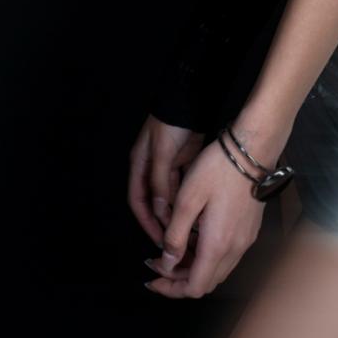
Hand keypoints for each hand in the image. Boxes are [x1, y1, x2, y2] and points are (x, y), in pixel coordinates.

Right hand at [127, 114, 204, 250]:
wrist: (190, 97)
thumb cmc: (172, 124)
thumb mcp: (163, 153)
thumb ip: (160, 181)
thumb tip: (160, 211)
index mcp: (139, 165)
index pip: (138, 201)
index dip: (146, 222)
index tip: (158, 241)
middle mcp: (151, 167)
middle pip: (154, 201)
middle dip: (163, 221)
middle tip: (176, 241)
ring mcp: (168, 164)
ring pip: (170, 195)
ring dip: (177, 212)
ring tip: (189, 231)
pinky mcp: (184, 160)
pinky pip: (184, 185)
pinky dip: (189, 198)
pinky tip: (199, 211)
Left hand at [142, 135, 267, 298]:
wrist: (252, 151)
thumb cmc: (217, 170)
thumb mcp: (187, 200)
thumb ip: (175, 236)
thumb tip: (167, 263)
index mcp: (217, 245)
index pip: (193, 288)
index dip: (171, 289)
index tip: (153, 278)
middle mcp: (235, 249)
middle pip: (205, 283)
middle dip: (179, 279)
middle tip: (159, 262)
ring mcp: (245, 241)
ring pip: (217, 271)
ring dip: (194, 268)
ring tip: (173, 249)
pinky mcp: (250, 231)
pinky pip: (227, 257)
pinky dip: (208, 257)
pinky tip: (195, 238)